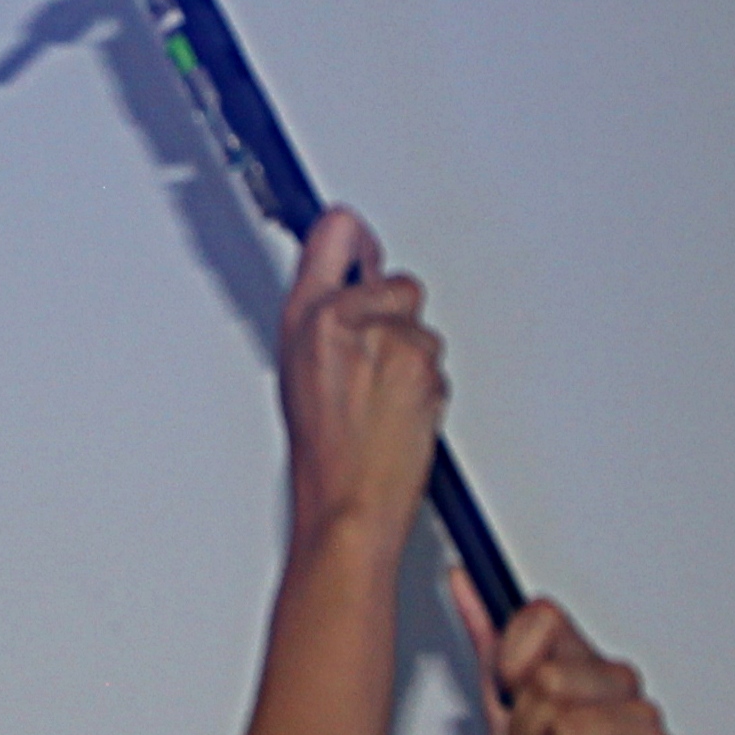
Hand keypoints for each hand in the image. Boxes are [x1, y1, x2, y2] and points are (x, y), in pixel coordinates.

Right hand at [277, 207, 448, 552]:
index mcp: (307, 316)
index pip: (335, 232)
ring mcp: (394, 342)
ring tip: (382, 394)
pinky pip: (436, 360)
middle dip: (393, 312)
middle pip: (395, 280)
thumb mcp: (298, 371)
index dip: (353, 235)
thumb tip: (347, 292)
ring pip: (420, 325)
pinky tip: (399, 409)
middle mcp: (350, 319)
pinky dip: (424, 381)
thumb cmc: (322, 451)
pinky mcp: (427, 367)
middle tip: (375, 353)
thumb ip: (324, 320)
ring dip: (409, 352)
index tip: (358, 239)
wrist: (350, 503)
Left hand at [451, 584, 673, 734]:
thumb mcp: (498, 711)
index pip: (542, 617)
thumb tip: (465, 578)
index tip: (510, 693)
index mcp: (579, 659)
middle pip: (547, 679)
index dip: (512, 660)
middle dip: (526, 730)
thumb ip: (488, 642)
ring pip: (566, 728)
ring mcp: (641, 718)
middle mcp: (616, 681)